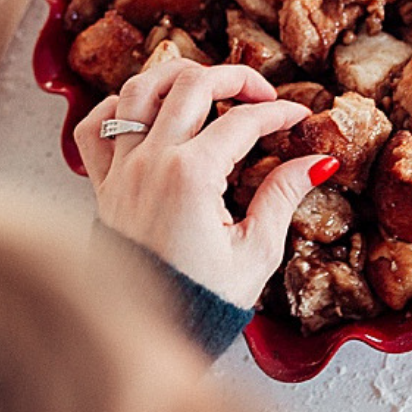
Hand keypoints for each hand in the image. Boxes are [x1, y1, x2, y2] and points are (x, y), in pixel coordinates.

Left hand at [74, 60, 336, 307]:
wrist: (146, 336)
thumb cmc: (201, 300)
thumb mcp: (256, 251)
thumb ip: (283, 196)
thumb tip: (317, 162)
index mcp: (191, 177)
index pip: (243, 120)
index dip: (278, 113)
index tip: (297, 118)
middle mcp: (150, 162)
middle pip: (191, 84)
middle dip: (234, 77)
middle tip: (260, 92)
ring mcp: (121, 170)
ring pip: (139, 89)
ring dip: (176, 75)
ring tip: (205, 83)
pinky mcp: (101, 184)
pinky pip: (95, 126)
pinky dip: (119, 107)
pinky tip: (146, 112)